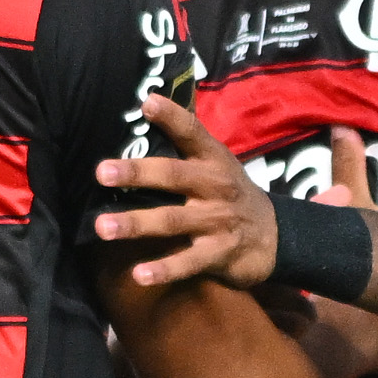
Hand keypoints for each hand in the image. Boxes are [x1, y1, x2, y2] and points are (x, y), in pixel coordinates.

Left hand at [102, 104, 363, 295]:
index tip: (147, 102)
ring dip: (137, 224)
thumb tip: (144, 107)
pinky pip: (188, 263)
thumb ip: (184, 144)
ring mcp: (217, 221)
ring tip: (103, 227)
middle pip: (174, 176)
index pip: (192, 133)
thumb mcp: (216, 163)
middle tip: (102, 172)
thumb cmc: (230, 194)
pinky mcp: (219, 254)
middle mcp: (215, 186)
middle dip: (137, 173)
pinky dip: (164, 270)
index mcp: (212, 160)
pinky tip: (139, 275)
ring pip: (172, 221)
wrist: (275, 236)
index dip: (172, 117)